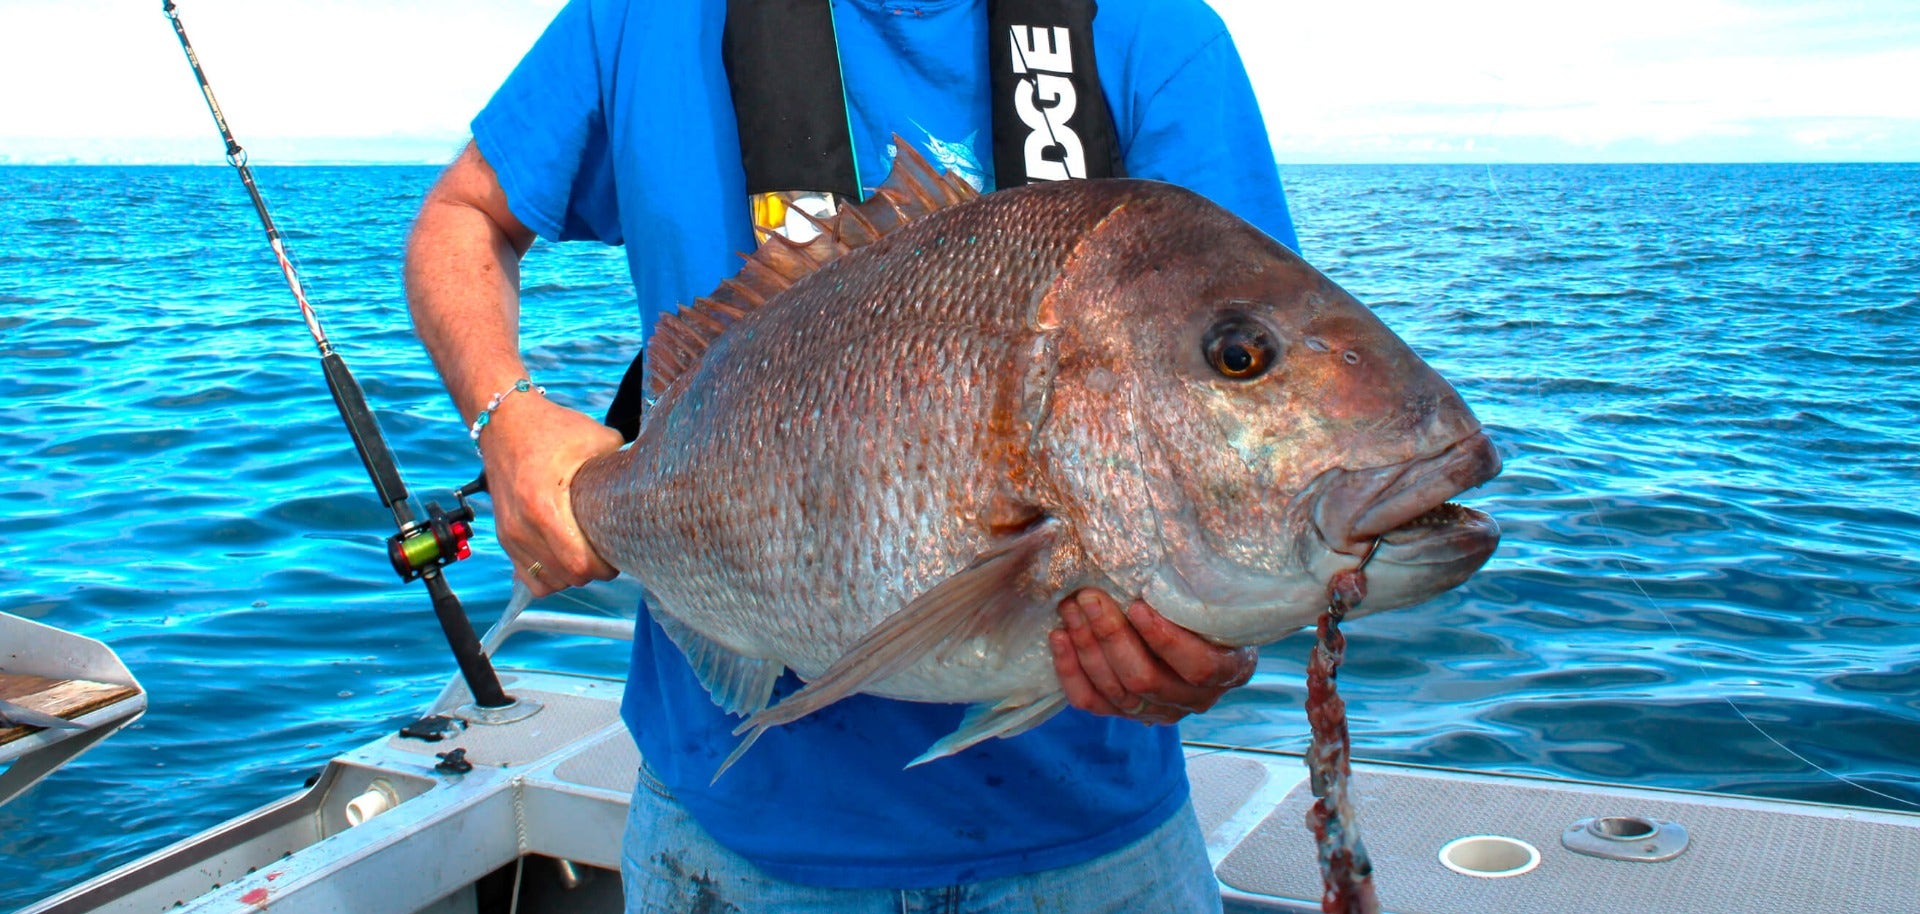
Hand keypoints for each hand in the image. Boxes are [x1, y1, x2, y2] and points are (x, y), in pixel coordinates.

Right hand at [479, 394, 623, 596]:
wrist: (503, 421)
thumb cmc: (551, 428)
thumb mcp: (596, 438)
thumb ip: (622, 463)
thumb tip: (650, 481)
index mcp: (544, 506)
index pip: (578, 564)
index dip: (604, 567)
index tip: (617, 553)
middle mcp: (522, 526)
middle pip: (566, 576)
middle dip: (592, 571)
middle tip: (607, 553)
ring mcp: (509, 534)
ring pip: (547, 581)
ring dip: (570, 575)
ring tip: (586, 554)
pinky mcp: (504, 536)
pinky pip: (528, 576)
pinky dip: (548, 575)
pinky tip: (563, 558)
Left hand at [1049, 588, 1257, 725]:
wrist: (1197, 626)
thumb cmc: (1206, 599)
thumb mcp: (1214, 589)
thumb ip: (1198, 580)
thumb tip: (1165, 538)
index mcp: (1230, 669)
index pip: (1197, 667)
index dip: (1165, 641)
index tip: (1137, 606)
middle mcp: (1196, 699)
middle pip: (1145, 680)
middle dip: (1111, 636)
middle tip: (1089, 597)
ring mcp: (1160, 710)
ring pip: (1116, 692)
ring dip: (1087, 647)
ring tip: (1070, 608)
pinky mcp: (1126, 713)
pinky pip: (1091, 702)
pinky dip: (1071, 672)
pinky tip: (1059, 637)